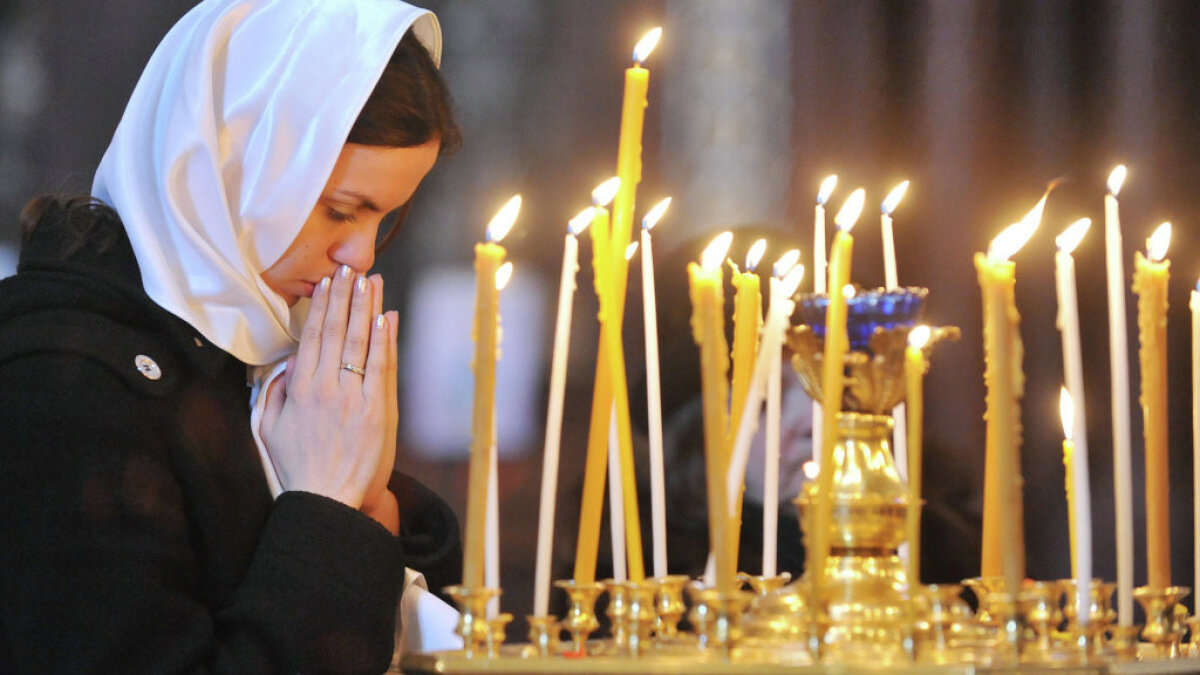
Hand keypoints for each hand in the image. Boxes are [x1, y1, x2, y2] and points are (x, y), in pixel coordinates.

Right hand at [261, 265, 397, 511]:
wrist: (329, 500)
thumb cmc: (301, 468)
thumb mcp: (271, 429)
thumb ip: (276, 393)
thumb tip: (287, 364)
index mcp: (300, 389)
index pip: (313, 337)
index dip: (322, 306)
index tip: (328, 283)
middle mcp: (327, 388)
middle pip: (337, 331)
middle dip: (345, 297)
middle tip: (351, 268)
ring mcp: (354, 398)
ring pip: (361, 343)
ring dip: (368, 309)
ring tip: (372, 282)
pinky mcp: (377, 411)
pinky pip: (381, 368)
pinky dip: (385, 341)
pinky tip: (387, 318)